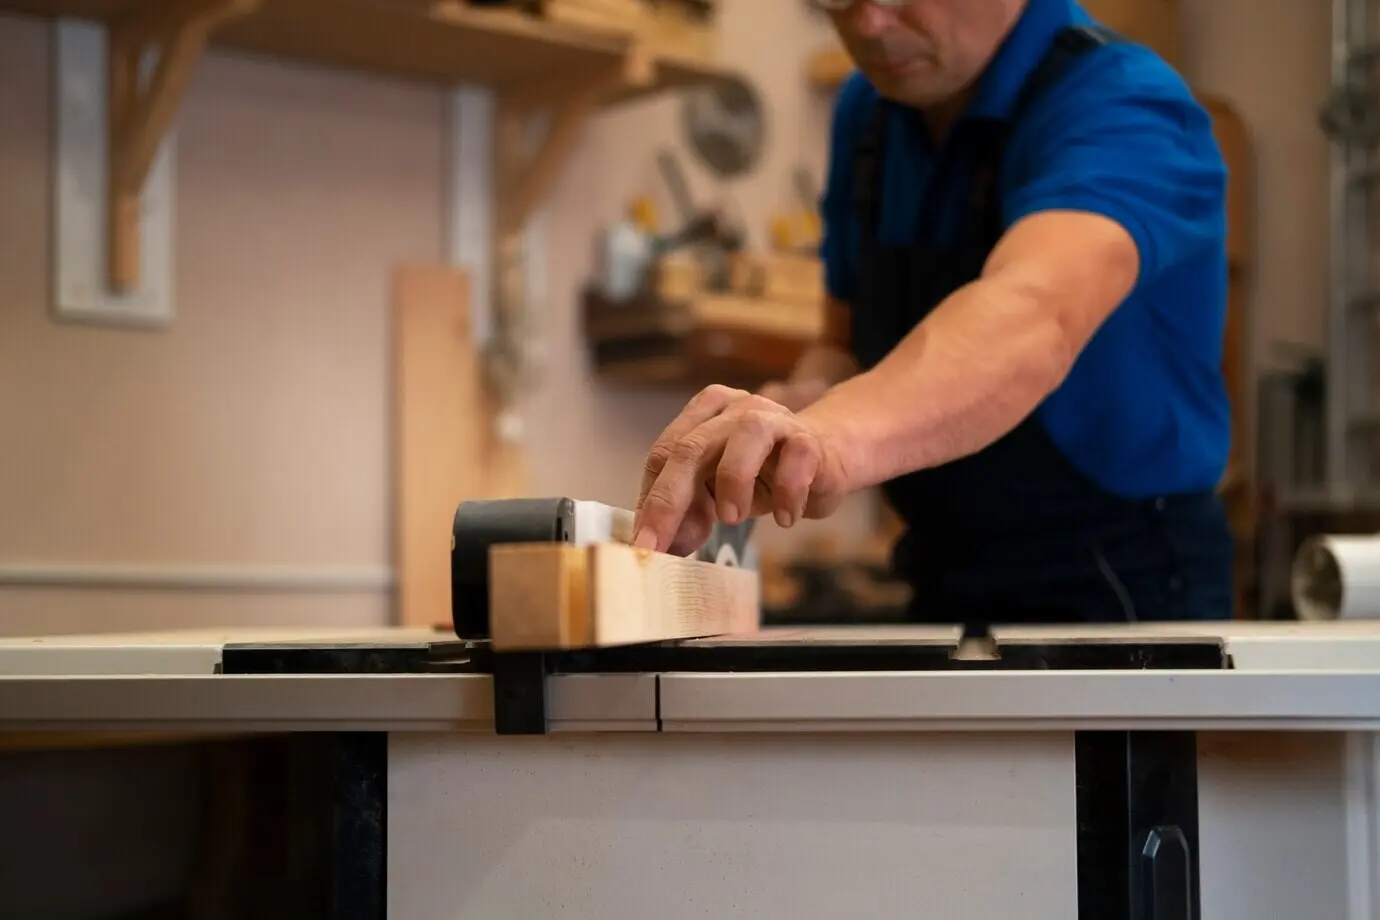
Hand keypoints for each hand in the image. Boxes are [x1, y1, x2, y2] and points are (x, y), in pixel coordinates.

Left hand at [632, 384, 852, 555]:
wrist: (826, 457)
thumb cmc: (764, 473)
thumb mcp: (718, 494)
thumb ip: (691, 512)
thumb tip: (664, 546)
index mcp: (702, 416)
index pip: (664, 455)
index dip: (651, 501)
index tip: (643, 544)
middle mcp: (733, 409)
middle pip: (692, 447)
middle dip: (671, 500)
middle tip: (660, 544)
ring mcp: (773, 418)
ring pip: (746, 435)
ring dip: (733, 480)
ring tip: (732, 518)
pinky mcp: (808, 438)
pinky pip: (796, 457)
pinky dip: (788, 492)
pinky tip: (785, 518)